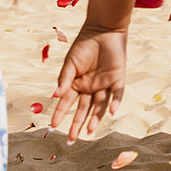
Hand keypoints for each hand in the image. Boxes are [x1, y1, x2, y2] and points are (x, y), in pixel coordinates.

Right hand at [50, 26, 127, 142]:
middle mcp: (90, 88)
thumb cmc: (84, 46)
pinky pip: (117, 93)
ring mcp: (104, 84)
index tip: (53, 127)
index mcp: (76, 84)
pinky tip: (112, 113)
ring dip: (95, 118)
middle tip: (71, 140)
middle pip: (83, 109)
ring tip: (89, 132)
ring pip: (100, 106)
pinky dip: (115, 102)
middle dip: (77, 124)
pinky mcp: (118, 78)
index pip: (67, 103)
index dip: (60, 114)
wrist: (102, 30)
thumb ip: (64, 80)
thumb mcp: (70, 63)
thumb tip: (56, 96)